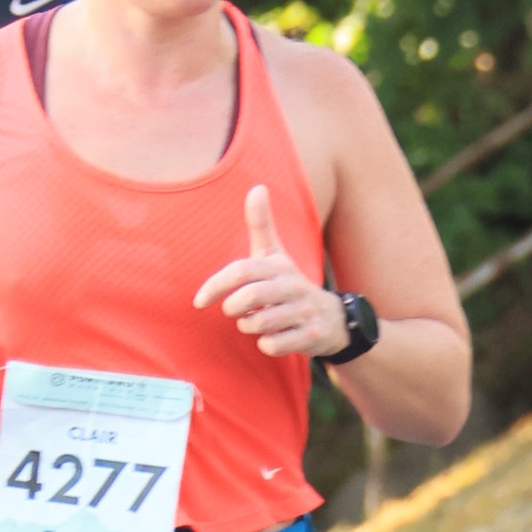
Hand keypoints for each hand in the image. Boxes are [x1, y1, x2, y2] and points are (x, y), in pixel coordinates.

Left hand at [193, 184, 346, 357]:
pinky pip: (274, 344)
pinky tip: (272, 337)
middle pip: (250, 297)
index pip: (241, 271)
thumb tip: (257, 187)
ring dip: (249, 327)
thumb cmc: (289, 284)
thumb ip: (261, 225)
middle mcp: (293, 286)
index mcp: (279, 266)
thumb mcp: (276, 255)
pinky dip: (266, 344)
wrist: (332, 318)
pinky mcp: (311, 335)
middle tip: (235, 311)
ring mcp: (304, 311)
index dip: (216, 285)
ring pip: (260, 323)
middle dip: (234, 308)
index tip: (199, 301)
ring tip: (254, 322)